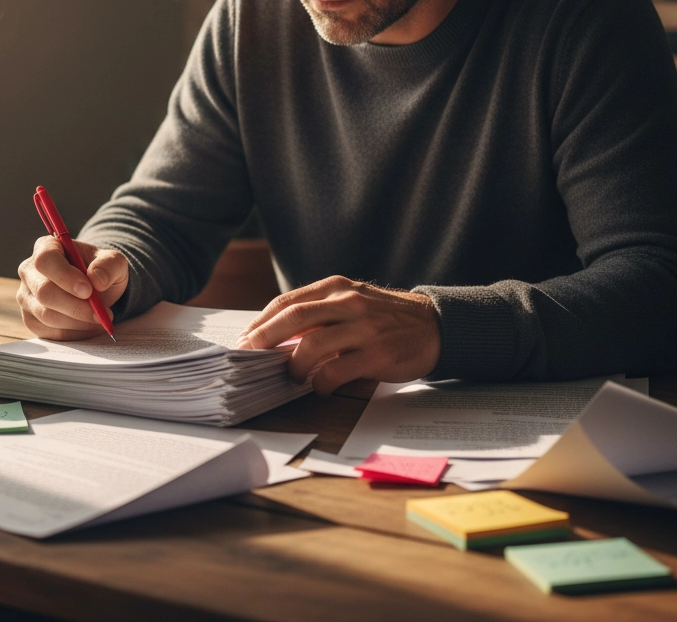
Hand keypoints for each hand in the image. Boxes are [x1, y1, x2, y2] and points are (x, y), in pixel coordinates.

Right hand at [17, 237, 128, 339]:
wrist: (95, 289)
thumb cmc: (100, 270)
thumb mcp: (113, 262)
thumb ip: (109, 265)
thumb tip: (97, 280)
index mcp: (46, 247)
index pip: (46, 260)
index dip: (65, 276)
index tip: (88, 290)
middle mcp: (30, 271)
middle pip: (44, 292)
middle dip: (75, 306)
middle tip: (99, 313)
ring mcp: (27, 296)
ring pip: (47, 315)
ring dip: (77, 322)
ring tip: (99, 319)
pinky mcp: (31, 319)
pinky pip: (49, 332)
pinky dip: (73, 333)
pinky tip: (88, 326)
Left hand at [236, 276, 440, 394]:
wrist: (433, 325)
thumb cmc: (383, 317)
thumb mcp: (351, 302)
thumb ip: (319, 313)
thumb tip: (277, 336)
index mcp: (336, 287)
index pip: (287, 302)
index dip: (261, 322)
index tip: (244, 339)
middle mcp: (348, 302)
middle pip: (294, 318)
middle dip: (264, 339)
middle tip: (247, 357)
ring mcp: (363, 327)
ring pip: (312, 345)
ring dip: (293, 365)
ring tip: (290, 376)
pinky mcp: (377, 353)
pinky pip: (338, 371)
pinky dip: (321, 383)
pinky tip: (320, 389)